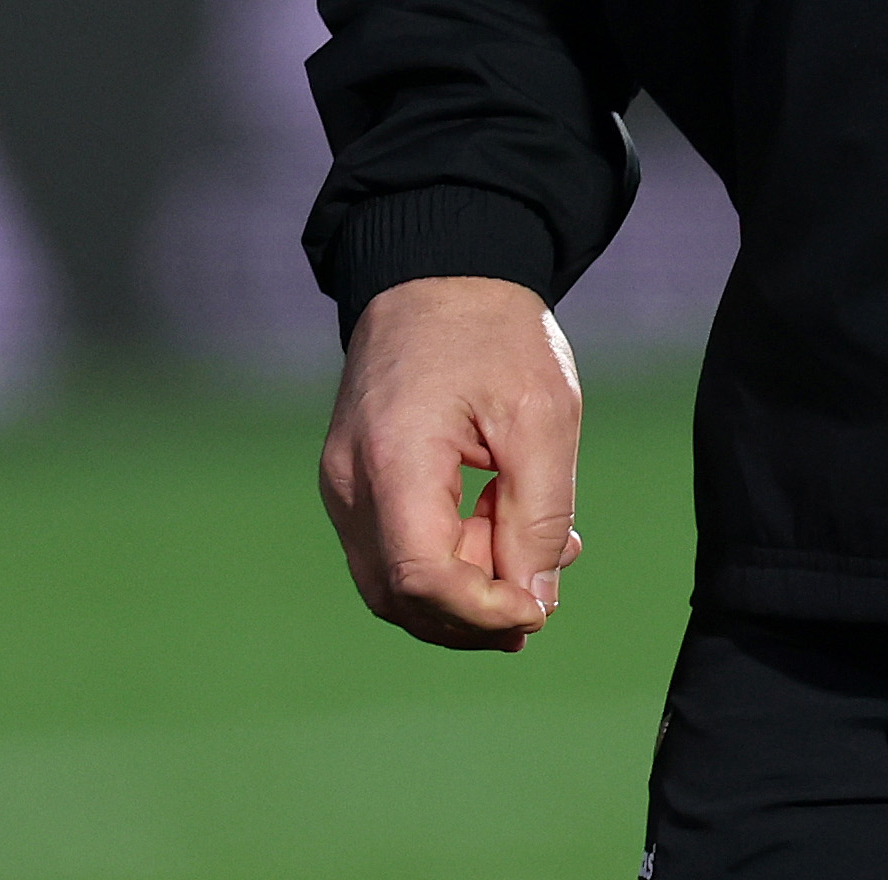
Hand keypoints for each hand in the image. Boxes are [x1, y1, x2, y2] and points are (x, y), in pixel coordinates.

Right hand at [321, 276, 582, 651]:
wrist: (439, 273)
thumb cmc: (493, 333)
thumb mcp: (542, 418)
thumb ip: (539, 516)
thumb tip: (535, 601)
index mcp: (391, 460)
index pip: (421, 577)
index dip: (482, 611)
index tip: (539, 610)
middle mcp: (349, 484)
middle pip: (401, 596)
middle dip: (475, 615)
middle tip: (544, 599)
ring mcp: (343, 486)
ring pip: (394, 583)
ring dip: (466, 591)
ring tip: (538, 558)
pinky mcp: (354, 482)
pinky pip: (393, 549)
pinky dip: (448, 559)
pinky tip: (503, 529)